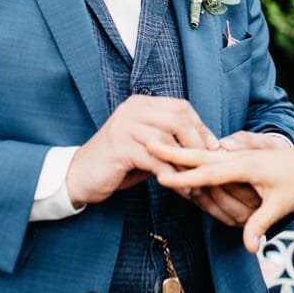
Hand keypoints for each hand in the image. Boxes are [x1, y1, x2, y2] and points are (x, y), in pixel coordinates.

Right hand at [66, 95, 218, 205]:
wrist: (79, 177)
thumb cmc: (118, 164)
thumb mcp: (147, 147)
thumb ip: (171, 142)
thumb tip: (206, 147)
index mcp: (141, 104)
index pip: (181, 107)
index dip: (200, 126)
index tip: (214, 147)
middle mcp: (133, 109)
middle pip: (178, 118)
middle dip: (198, 142)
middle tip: (211, 162)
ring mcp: (125, 126)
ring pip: (168, 140)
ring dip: (187, 163)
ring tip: (199, 181)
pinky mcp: (119, 146)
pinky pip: (155, 159)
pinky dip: (172, 175)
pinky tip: (182, 189)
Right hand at [152, 142, 293, 252]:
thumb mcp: (281, 204)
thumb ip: (261, 223)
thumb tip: (248, 247)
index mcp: (246, 165)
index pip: (209, 171)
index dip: (185, 176)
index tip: (161, 176)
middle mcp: (239, 156)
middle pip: (201, 154)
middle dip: (174, 151)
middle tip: (149, 143)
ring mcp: (240, 154)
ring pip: (206, 152)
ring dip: (182, 150)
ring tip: (157, 145)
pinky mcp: (242, 156)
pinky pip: (215, 155)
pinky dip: (196, 153)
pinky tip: (184, 154)